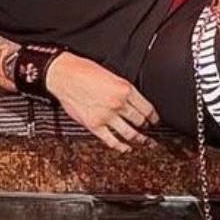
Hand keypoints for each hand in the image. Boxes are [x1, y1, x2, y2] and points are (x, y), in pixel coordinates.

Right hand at [44, 53, 159, 152]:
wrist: (64, 75)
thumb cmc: (84, 71)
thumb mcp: (111, 74)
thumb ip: (124, 89)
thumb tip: (134, 101)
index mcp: (124, 89)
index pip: (147, 108)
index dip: (154, 117)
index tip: (155, 120)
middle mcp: (118, 103)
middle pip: (140, 121)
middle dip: (147, 127)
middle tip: (149, 130)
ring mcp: (106, 116)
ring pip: (129, 133)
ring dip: (139, 139)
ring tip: (144, 142)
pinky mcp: (94, 125)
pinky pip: (111, 141)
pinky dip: (121, 147)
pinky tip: (126, 148)